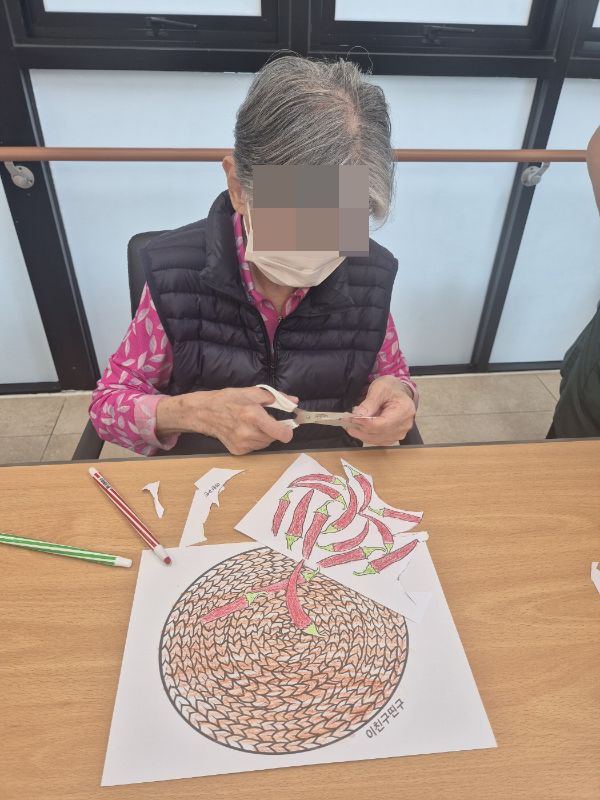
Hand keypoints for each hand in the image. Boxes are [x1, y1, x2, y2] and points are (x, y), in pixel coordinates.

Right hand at [156, 387, 297, 454]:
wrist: (204, 413)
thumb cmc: (227, 399)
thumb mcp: (251, 392)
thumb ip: (275, 397)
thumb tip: (294, 401)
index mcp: (254, 416)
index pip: (281, 433)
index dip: (288, 430)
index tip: (288, 425)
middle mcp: (248, 433)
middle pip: (274, 438)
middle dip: (274, 429)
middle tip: (264, 420)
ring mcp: (242, 444)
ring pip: (265, 444)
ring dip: (264, 436)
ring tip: (252, 424)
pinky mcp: (237, 451)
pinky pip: (254, 448)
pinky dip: (254, 440)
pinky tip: (244, 431)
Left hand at [345, 377, 415, 444]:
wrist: (397, 391)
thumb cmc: (389, 388)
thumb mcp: (378, 389)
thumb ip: (369, 403)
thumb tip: (358, 416)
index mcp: (404, 411)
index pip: (382, 424)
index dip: (364, 423)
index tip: (350, 418)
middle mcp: (404, 425)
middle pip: (379, 434)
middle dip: (360, 429)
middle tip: (346, 422)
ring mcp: (400, 432)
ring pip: (377, 439)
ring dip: (361, 434)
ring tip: (350, 426)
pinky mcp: (394, 436)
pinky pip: (378, 440)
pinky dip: (366, 436)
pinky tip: (358, 429)